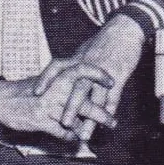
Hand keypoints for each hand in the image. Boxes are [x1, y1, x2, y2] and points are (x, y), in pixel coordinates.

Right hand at [0, 64, 116, 140]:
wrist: (0, 99)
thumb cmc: (28, 89)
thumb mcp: (47, 80)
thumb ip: (67, 82)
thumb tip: (91, 85)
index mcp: (57, 75)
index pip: (81, 70)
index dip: (98, 74)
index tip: (112, 82)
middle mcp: (54, 89)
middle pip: (83, 101)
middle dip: (101, 114)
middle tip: (113, 122)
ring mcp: (47, 105)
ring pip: (74, 120)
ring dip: (87, 130)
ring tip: (95, 135)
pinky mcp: (39, 120)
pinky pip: (61, 131)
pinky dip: (69, 136)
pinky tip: (75, 139)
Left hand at [35, 15, 144, 136]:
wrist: (127, 29)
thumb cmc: (106, 39)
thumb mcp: (86, 48)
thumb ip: (76, 63)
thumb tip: (64, 72)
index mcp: (79, 58)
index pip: (57, 67)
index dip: (46, 79)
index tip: (36, 91)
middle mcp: (89, 66)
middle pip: (78, 89)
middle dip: (70, 108)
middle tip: (63, 124)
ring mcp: (104, 72)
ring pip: (96, 98)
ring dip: (90, 119)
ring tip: (84, 135)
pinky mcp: (119, 75)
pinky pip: (113, 96)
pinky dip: (109, 111)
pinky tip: (106, 123)